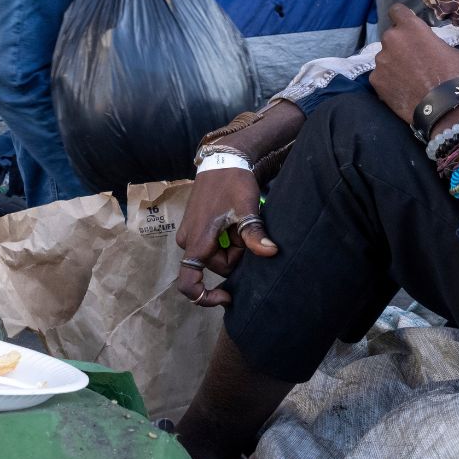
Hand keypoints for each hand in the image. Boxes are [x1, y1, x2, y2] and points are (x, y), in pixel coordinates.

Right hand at [175, 166, 274, 307]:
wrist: (223, 159)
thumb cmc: (233, 183)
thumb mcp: (246, 208)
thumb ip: (254, 234)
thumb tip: (271, 253)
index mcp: (197, 241)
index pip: (189, 284)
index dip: (205, 298)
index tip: (228, 296)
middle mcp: (187, 241)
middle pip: (216, 266)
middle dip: (234, 255)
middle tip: (245, 231)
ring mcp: (189, 233)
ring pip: (215, 255)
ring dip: (232, 246)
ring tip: (239, 222)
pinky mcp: (194, 227)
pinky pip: (212, 244)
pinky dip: (226, 239)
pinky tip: (234, 223)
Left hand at [369, 4, 458, 127]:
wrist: (446, 108)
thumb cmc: (455, 76)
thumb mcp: (454, 52)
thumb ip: (437, 44)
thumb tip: (434, 48)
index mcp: (412, 27)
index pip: (397, 11)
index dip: (402, 18)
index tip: (406, 26)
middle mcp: (392, 39)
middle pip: (391, 37)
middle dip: (399, 46)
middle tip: (412, 60)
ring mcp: (381, 60)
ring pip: (385, 58)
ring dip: (393, 64)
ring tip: (407, 79)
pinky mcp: (375, 80)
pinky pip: (381, 76)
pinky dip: (388, 82)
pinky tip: (401, 91)